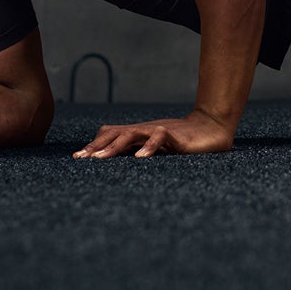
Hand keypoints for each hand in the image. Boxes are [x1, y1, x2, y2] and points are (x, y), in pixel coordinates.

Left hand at [73, 111, 235, 158]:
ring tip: (100, 159)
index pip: (111, 134)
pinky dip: (149, 147)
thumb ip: (140, 152)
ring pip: (132, 134)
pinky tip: (140, 158)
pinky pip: (159, 137)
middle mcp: (145, 130)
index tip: (77, 158)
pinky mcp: (176, 135)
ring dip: (114, 146)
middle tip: (80, 159)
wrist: (213, 128)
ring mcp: (159, 131)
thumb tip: (118, 162)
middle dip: (97, 146)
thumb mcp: (157, 148)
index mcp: (139, 134)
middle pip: (116, 133)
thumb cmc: (184, 141)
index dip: (94, 145)